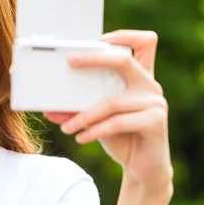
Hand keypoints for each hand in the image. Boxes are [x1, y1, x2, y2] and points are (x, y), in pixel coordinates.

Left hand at [43, 30, 172, 189]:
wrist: (143, 169)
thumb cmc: (121, 137)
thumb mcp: (98, 119)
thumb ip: (79, 108)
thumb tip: (48, 107)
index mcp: (140, 77)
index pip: (145, 42)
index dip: (124, 35)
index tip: (99, 38)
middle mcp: (150, 85)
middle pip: (124, 60)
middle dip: (95, 58)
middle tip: (71, 62)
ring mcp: (156, 102)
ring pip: (112, 101)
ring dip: (84, 115)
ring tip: (66, 126)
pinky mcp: (156, 122)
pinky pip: (118, 122)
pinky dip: (96, 130)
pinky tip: (81, 137)